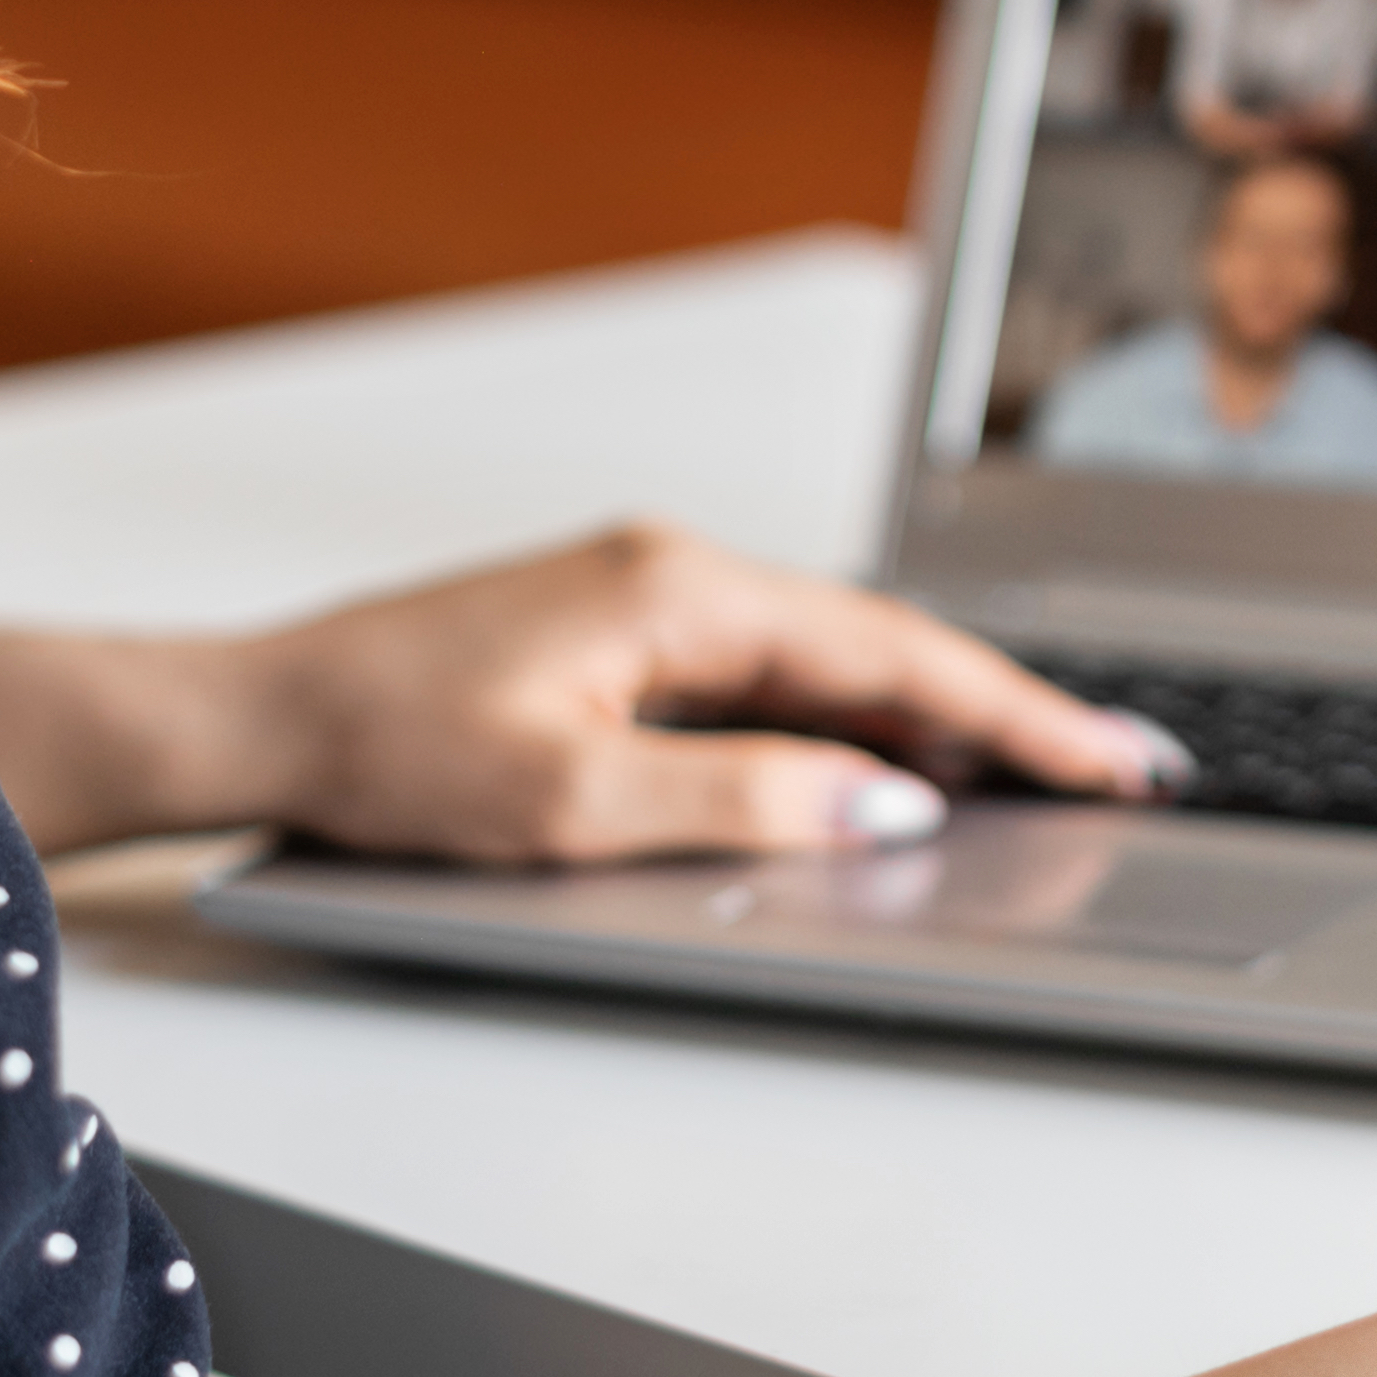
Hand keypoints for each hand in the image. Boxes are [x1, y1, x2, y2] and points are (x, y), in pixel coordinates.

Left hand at [227, 523, 1183, 865]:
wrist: (264, 717)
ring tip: (1030, 779)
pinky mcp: (620, 634)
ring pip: (830, 660)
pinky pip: (770, 673)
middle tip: (1112, 771)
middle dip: (1002, 710)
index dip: (1017, 714)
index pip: (894, 654)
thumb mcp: (571, 804)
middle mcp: (676, 571)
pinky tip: (883, 767)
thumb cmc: (384, 749)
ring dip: (928, 719)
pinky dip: (846, 721)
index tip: (1109, 758)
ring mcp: (648, 597)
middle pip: (881, 645)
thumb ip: (740, 801)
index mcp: (680, 589)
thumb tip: (881, 805)